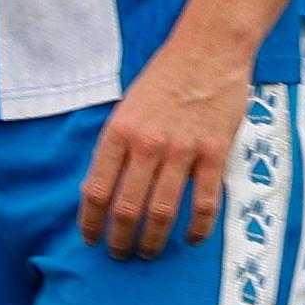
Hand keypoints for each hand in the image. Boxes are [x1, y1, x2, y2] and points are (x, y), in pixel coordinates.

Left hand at [81, 35, 249, 256]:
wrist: (208, 51)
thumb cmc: (164, 78)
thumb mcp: (126, 108)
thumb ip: (115, 147)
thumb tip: (100, 190)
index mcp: (118, 132)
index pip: (96, 191)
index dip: (90, 223)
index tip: (91, 239)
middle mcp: (147, 145)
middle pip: (126, 209)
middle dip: (119, 240)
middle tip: (119, 253)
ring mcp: (182, 151)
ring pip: (162, 213)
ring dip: (153, 241)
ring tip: (148, 253)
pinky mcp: (214, 153)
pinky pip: (204, 203)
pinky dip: (198, 229)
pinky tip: (192, 239)